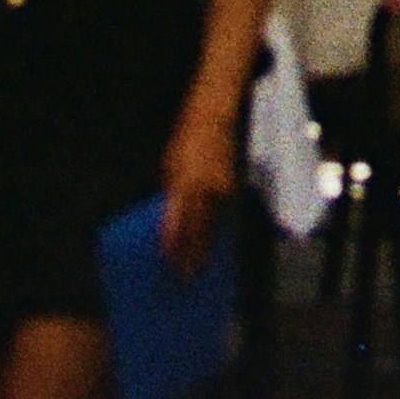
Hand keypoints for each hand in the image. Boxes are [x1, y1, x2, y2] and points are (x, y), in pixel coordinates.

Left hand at [158, 118, 236, 277]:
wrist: (213, 120)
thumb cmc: (184, 142)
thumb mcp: (168, 167)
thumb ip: (170, 195)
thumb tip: (168, 221)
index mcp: (184, 184)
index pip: (179, 222)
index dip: (174, 245)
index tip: (168, 264)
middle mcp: (205, 190)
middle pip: (199, 231)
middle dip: (192, 256)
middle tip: (185, 279)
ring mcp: (221, 189)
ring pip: (213, 227)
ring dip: (206, 249)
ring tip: (199, 269)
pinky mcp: (231, 188)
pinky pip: (222, 217)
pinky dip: (216, 233)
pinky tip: (213, 246)